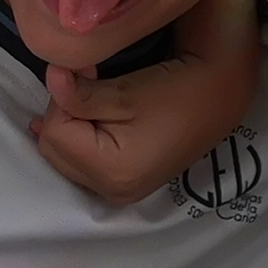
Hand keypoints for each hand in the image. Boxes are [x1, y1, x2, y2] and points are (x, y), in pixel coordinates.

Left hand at [32, 0, 258, 201]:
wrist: (218, 98)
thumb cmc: (175, 92)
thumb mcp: (123, 92)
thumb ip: (78, 93)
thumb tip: (49, 77)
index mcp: (112, 172)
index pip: (56, 134)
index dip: (64, 100)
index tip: (88, 74)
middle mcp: (112, 192)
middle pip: (55, 152)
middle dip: (63, 115)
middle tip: (88, 85)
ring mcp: (119, 193)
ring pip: (65, 159)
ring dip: (71, 127)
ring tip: (97, 101)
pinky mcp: (125, 185)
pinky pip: (83, 165)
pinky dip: (81, 141)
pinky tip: (92, 120)